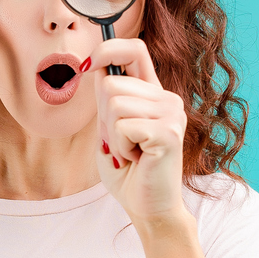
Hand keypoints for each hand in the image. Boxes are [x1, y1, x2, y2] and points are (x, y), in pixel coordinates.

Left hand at [89, 37, 189, 228]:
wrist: (149, 208)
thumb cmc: (129, 173)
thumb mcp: (110, 129)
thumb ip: (108, 100)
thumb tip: (95, 67)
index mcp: (154, 94)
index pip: (135, 49)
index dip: (107, 49)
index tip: (87, 67)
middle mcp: (166, 99)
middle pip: (110, 83)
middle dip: (102, 117)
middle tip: (119, 143)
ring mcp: (171, 113)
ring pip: (114, 104)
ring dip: (111, 135)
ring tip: (129, 152)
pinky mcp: (168, 132)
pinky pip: (123, 126)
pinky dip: (119, 147)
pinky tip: (136, 159)